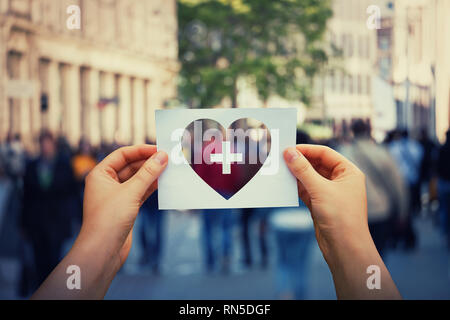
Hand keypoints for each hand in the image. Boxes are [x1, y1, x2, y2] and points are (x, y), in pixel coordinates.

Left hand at [31, 145, 167, 298]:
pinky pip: (140, 192)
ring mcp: (116, 196)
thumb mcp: (131, 192)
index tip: (159, 149)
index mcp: (100, 174)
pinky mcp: (126, 208)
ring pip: (137, 179)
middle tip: (167, 159)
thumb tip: (162, 156)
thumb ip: (148, 173)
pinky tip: (163, 183)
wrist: (103, 251)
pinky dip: (151, 187)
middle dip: (148, 162)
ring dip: (151, 175)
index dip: (140, 150)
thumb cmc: (109, 219)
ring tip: (168, 169)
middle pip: (130, 166)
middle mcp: (107, 183)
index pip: (122, 155)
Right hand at [284, 144, 367, 258]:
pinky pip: (306, 190)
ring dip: (297, 175)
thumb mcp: (320, 189)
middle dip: (300, 162)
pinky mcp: (321, 205)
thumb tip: (289, 153)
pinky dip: (296, 187)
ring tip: (280, 170)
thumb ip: (303, 170)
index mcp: (348, 172)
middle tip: (281, 159)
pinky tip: (284, 184)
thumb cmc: (341, 217)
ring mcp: (330, 193)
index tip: (289, 149)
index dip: (307, 150)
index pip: (326, 153)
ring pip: (310, 178)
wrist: (345, 248)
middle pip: (317, 164)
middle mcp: (341, 181)